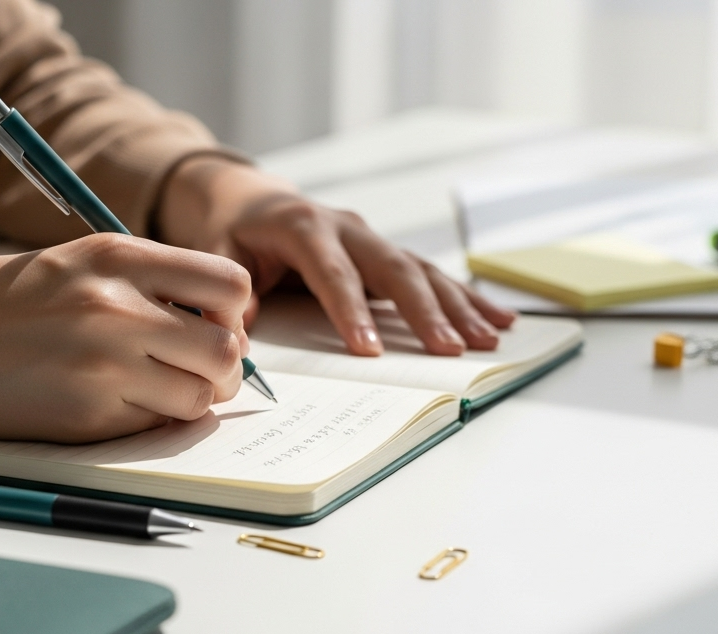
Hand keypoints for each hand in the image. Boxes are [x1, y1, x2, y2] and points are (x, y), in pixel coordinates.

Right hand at [0, 234, 251, 442]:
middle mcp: (116, 309)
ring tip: (155, 389)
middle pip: (227, 349)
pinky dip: (149, 421)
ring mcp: (102, 368)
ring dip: (191, 398)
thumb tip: (218, 319)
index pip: (230, 285)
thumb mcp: (70, 263)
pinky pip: (152, 426)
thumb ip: (141, 281)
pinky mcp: (85, 420)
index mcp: (115, 256)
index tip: (216, 321)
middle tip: (198, 367)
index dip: (235, 310)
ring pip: (199, 397)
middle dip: (225, 365)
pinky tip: (112, 404)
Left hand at [157, 157, 515, 355]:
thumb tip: (237, 340)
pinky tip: (499, 318)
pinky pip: (432, 275)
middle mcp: (347, 227)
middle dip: (424, 312)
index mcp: (303, 226)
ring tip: (487, 339)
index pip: (332, 273)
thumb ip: (229, 294)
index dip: (351, 311)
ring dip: (457, 307)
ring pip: (422, 271)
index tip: (368, 350)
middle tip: (448, 351)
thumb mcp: (217, 255)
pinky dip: (466, 298)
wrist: (247, 199)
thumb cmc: (231, 233)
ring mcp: (372, 239)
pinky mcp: (387, 253)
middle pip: (393, 269)